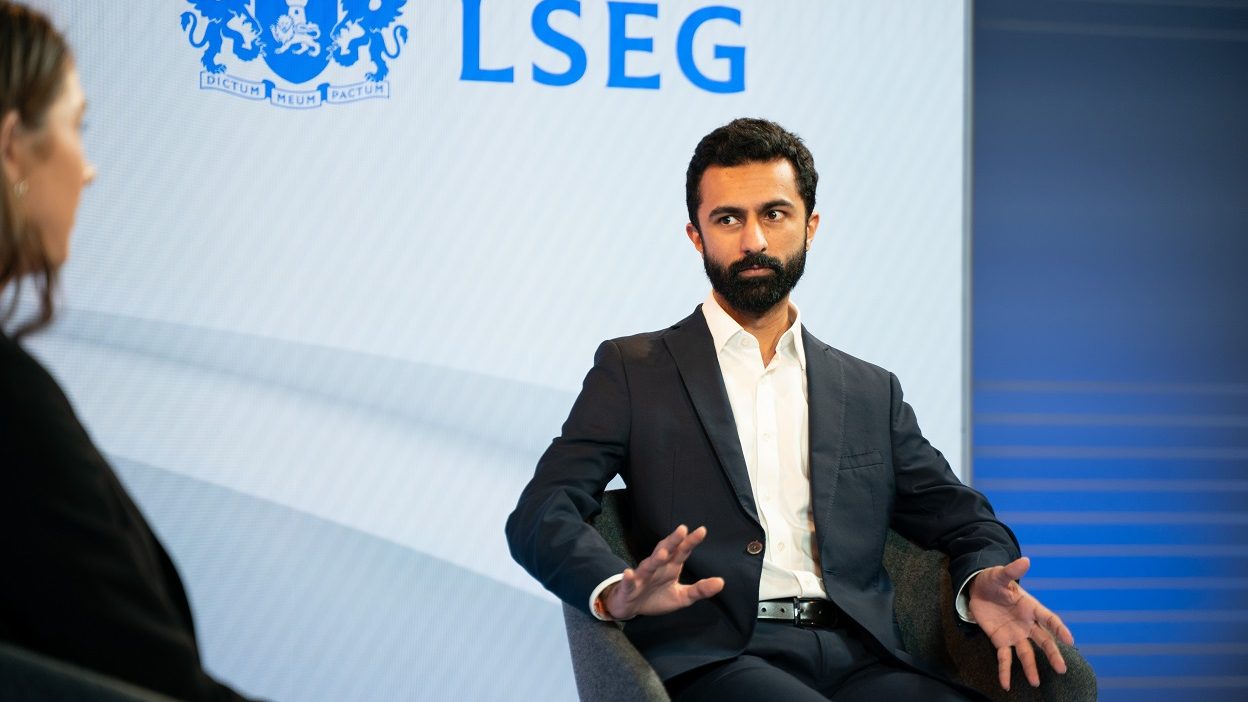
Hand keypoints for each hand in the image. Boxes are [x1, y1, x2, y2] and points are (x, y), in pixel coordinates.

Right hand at [601, 524, 724, 619]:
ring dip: (655, 558)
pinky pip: (629, 582)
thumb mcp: (682, 596)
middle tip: (682, 530)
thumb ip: (700, 589)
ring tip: (663, 553)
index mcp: (671, 567)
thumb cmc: (657, 597)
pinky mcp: (630, 587)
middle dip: (673, 541)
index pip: (682, 551)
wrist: (631, 606)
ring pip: (648, 565)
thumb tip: (721, 582)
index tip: (702, 531)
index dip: (690, 542)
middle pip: (665, 551)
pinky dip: (629, 578)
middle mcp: (657, 567)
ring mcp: (643, 576)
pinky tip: (629, 573)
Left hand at [968, 557, 1074, 690]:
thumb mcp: (999, 574)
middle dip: (1052, 654)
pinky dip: (1005, 671)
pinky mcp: (1000, 641)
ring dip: (1031, 667)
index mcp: (1030, 607)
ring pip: (1026, 653)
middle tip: (1061, 668)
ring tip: (1036, 682)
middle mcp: (1026, 624)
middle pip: (1043, 641)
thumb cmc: (993, 581)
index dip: (1059, 629)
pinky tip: (1006, 684)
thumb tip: (1025, 560)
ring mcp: (1015, 634)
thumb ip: (1012, 571)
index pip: (1049, 619)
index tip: (1070, 640)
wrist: (977, 589)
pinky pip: (1004, 658)